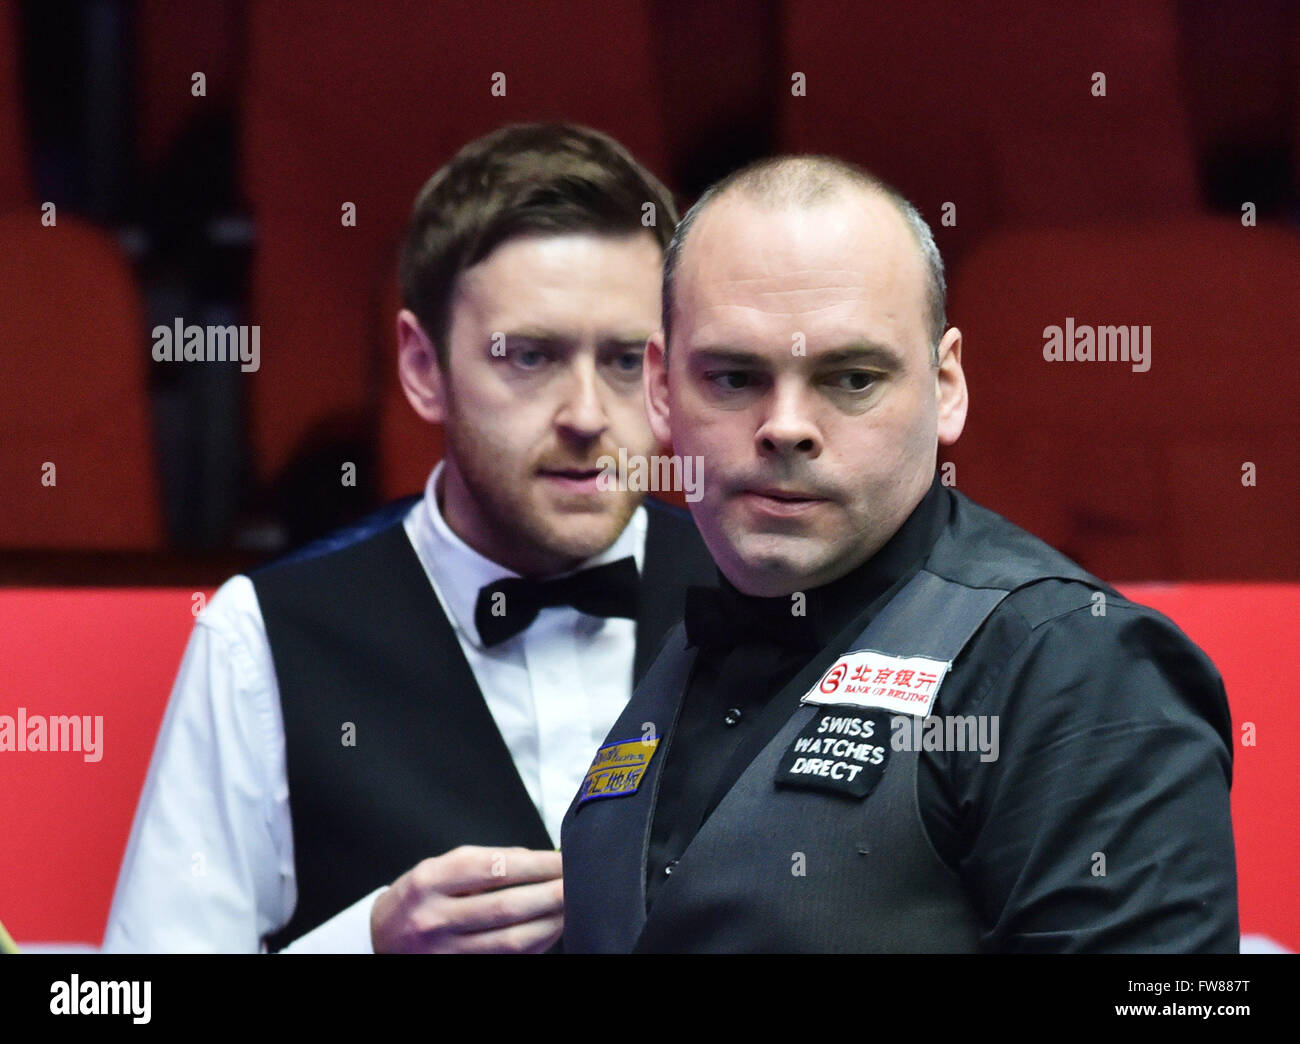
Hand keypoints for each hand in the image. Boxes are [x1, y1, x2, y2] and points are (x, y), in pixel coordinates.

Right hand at [370, 845, 562, 953]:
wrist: (381, 940)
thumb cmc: (418, 897)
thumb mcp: (438, 868)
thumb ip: (484, 861)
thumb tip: (536, 859)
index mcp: (430, 881)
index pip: (493, 868)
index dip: (535, 864)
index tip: (561, 858)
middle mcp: (436, 918)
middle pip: (506, 907)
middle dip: (550, 893)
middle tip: (576, 882)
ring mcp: (446, 951)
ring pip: (511, 940)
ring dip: (550, 922)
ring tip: (571, 905)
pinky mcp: (459, 969)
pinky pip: (508, 959)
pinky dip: (536, 944)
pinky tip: (552, 928)